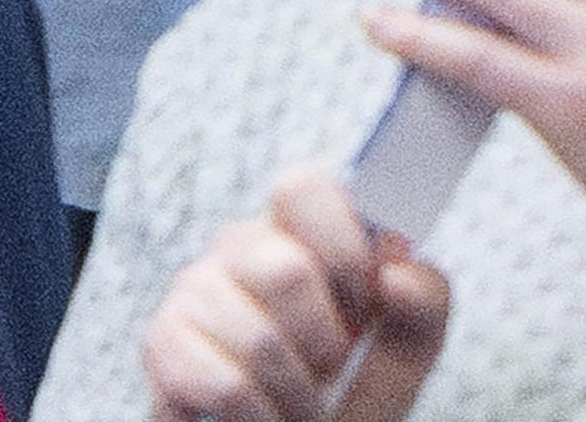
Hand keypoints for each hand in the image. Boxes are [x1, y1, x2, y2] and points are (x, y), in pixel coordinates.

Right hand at [136, 168, 446, 421]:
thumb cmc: (336, 400)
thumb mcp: (397, 358)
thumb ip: (422, 308)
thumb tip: (399, 270)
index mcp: (293, 235)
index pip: (304, 187)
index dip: (344, 250)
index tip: (364, 306)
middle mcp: (234, 250)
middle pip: (287, 271)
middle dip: (325, 345)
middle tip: (326, 372)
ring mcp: (192, 293)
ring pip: (260, 340)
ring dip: (295, 397)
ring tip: (294, 405)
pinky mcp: (163, 345)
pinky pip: (226, 384)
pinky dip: (260, 419)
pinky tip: (259, 418)